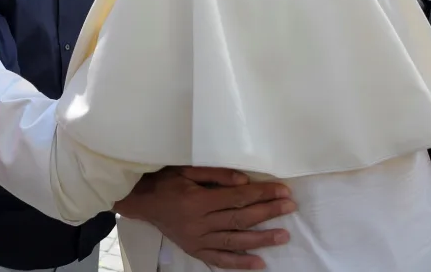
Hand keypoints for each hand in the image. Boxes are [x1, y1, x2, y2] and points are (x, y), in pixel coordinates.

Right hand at [115, 167, 293, 269]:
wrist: (140, 202)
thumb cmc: (164, 181)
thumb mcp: (186, 169)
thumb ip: (216, 174)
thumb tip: (245, 181)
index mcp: (197, 200)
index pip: (236, 198)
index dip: (261, 194)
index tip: (282, 191)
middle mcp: (198, 222)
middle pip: (239, 218)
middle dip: (267, 212)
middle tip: (290, 207)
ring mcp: (196, 240)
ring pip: (234, 241)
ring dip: (261, 239)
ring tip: (283, 236)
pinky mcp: (194, 250)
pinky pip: (219, 260)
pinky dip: (239, 263)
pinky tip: (259, 264)